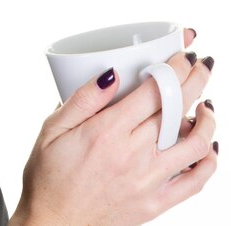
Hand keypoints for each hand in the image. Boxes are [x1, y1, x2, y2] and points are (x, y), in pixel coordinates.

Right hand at [9, 28, 216, 225]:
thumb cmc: (48, 176)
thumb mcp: (52, 129)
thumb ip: (84, 99)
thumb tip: (113, 73)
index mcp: (108, 132)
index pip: (155, 92)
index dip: (175, 68)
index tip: (184, 54)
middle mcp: (133, 155)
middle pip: (178, 110)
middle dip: (196, 80)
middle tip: (202, 64)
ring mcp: (148, 182)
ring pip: (196, 144)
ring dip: (208, 119)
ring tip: (206, 102)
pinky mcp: (155, 204)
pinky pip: (195, 182)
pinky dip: (209, 161)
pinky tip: (209, 146)